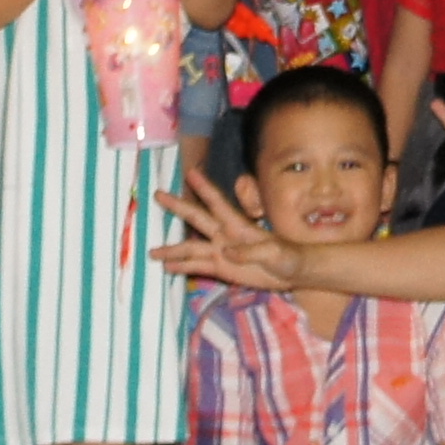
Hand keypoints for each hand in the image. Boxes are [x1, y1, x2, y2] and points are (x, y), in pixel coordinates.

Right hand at [151, 173, 303, 289]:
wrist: (293, 272)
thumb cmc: (288, 256)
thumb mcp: (275, 253)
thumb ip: (252, 251)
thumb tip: (225, 251)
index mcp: (238, 225)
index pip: (218, 202)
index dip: (204, 187)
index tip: (190, 172)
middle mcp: (225, 234)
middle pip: (197, 218)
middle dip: (178, 206)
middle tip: (158, 194)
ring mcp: (221, 251)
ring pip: (191, 248)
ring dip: (173, 250)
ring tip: (151, 252)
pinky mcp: (222, 268)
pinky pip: (198, 266)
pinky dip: (183, 267)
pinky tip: (167, 268)